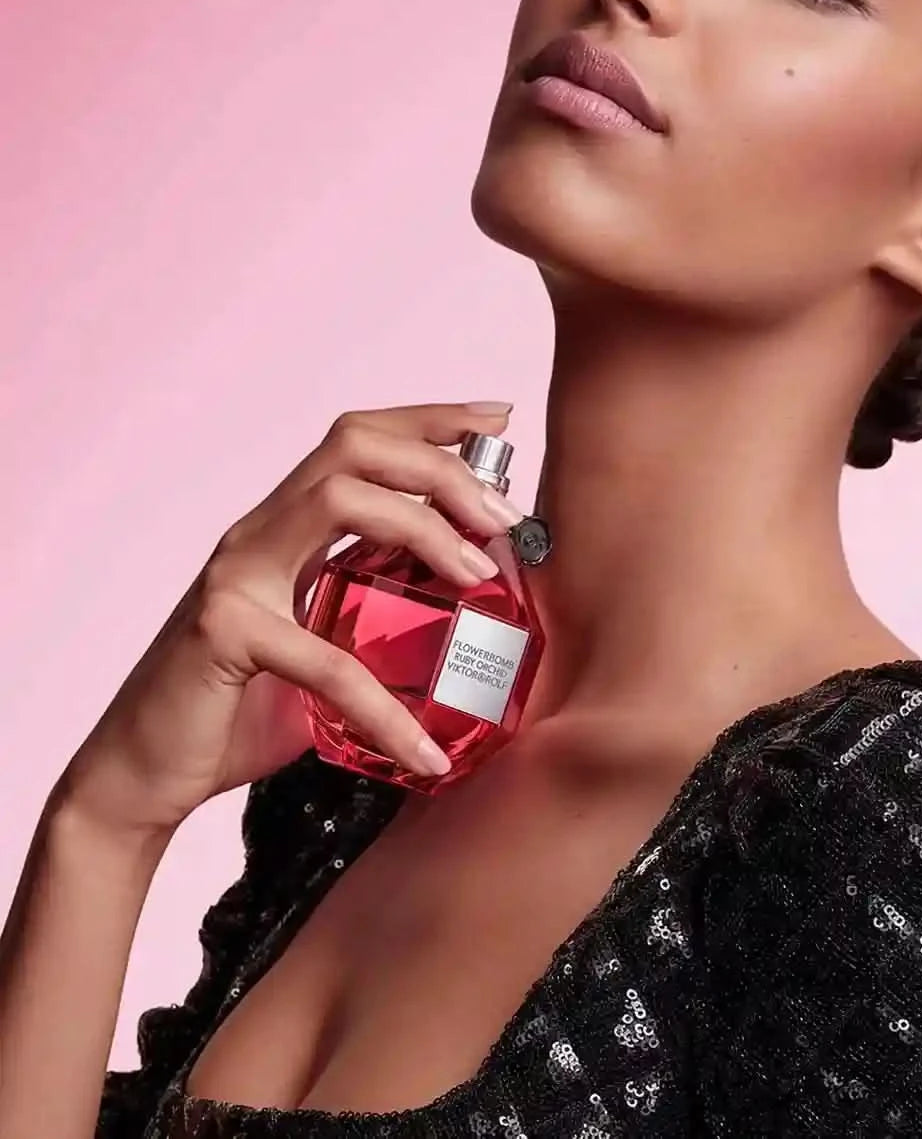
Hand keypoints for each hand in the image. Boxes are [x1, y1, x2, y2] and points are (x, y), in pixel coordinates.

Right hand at [58, 401, 522, 836]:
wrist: (144, 777)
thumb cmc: (241, 712)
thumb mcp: (326, 649)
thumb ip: (382, 621)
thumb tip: (476, 623)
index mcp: (285, 527)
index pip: (358, 440)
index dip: (430, 418)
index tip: (497, 419)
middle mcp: (258, 532)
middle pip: (354, 447)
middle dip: (440, 465)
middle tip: (505, 517)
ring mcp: (235, 574)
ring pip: (338, 499)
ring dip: (425, 526)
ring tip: (481, 576)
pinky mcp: (222, 632)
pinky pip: (325, 657)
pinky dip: (385, 708)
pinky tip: (424, 754)